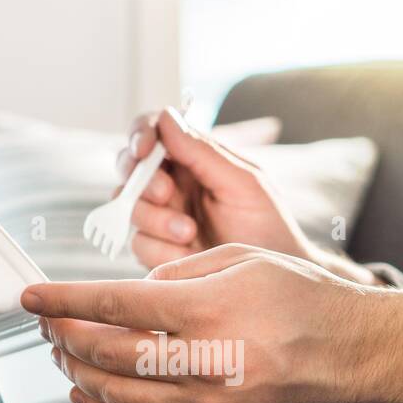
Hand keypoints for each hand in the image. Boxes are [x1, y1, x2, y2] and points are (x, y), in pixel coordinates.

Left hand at [20, 244, 392, 402]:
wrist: (351, 354)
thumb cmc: (301, 298)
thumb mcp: (239, 258)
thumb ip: (177, 272)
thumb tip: (131, 292)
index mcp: (207, 309)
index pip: (113, 305)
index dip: (63, 300)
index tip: (31, 295)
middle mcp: (202, 361)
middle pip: (105, 353)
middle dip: (63, 335)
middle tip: (45, 321)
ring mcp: (205, 401)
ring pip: (115, 393)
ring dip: (77, 371)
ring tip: (60, 350)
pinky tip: (85, 390)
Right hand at [118, 109, 379, 284]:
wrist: (272, 285)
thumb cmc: (268, 227)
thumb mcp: (243, 184)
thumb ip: (203, 152)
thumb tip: (166, 117)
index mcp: (194, 159)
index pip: (154, 132)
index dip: (141, 134)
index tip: (144, 149)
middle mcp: (174, 185)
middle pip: (130, 169)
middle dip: (142, 180)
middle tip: (166, 193)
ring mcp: (162, 218)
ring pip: (130, 207)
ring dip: (156, 219)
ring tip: (189, 233)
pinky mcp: (159, 251)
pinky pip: (138, 243)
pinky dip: (160, 248)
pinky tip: (187, 254)